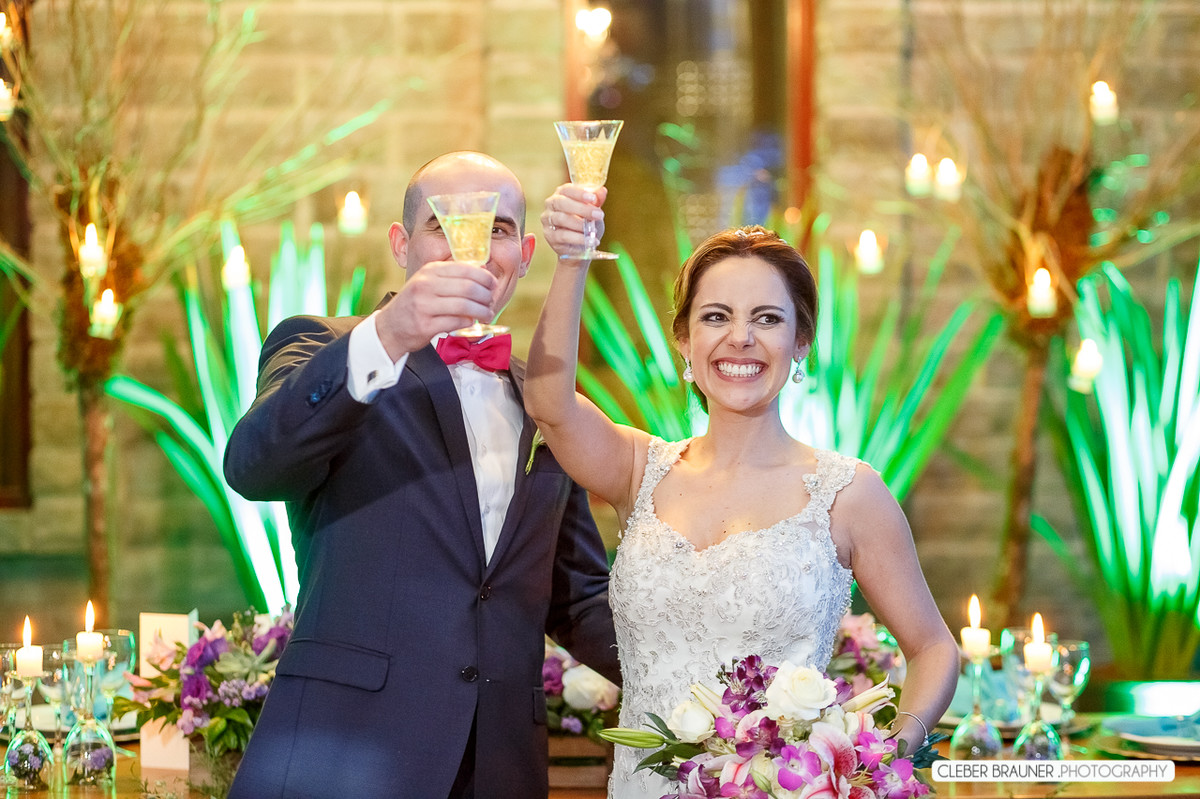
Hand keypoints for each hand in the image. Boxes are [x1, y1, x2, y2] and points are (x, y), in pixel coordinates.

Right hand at [374, 260, 496, 358]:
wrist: (390, 327)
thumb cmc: (416, 304)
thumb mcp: (429, 282)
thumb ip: (452, 276)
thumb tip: (483, 270)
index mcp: (429, 271)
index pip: (465, 269)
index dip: (485, 277)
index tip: (493, 285)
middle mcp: (425, 285)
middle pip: (468, 287)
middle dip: (486, 296)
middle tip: (491, 303)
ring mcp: (423, 305)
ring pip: (465, 305)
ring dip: (481, 311)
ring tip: (487, 315)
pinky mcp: (425, 325)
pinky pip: (456, 322)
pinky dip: (468, 323)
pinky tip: (470, 323)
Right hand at [541, 184, 606, 258]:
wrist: (579, 245)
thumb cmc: (583, 222)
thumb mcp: (591, 210)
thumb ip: (596, 200)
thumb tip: (602, 191)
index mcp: (561, 194)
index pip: (567, 189)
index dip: (579, 193)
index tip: (593, 198)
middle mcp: (551, 205)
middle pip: (562, 203)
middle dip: (582, 209)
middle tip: (598, 215)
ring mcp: (548, 220)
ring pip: (561, 219)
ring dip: (579, 224)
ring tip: (594, 231)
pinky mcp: (550, 236)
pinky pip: (563, 236)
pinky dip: (579, 239)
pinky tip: (591, 241)